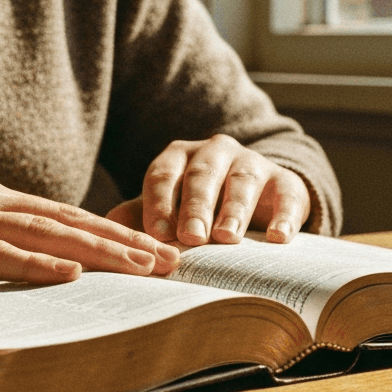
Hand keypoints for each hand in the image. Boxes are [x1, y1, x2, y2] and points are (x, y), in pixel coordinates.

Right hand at [0, 178, 179, 285]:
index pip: (65, 216)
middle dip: (123, 241)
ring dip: (96, 251)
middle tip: (171, 262)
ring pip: (40, 232)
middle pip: (66, 220)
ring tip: (140, 267)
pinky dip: (31, 263)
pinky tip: (65, 273)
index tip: (158, 251)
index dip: (114, 232)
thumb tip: (37, 264)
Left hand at [106, 135, 310, 244]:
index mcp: (179, 157)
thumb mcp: (169, 209)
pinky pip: (287, 194)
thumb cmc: (199, 208)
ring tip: (227, 238)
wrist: (256, 199)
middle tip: (190, 236)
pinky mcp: (286, 181)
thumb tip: (104, 234)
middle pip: (202, 176)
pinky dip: (284, 216)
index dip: (159, 202)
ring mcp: (252, 163)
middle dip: (195, 207)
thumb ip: (139, 218)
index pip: (163, 174)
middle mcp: (215, 153)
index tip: (157, 233)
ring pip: (242, 180)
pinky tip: (277, 238)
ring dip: (234, 209)